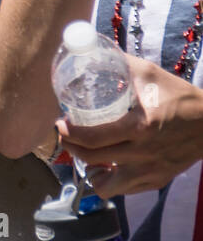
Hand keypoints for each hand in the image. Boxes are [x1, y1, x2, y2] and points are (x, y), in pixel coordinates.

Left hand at [57, 55, 202, 196]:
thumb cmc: (179, 96)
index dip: (68, 133)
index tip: (60, 124)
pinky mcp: (158, 180)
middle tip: (66, 135)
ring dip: (89, 170)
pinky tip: (105, 166)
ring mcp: (151, 170)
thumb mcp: (149, 74)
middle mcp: (144, 153)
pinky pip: (124, 190)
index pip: (92, 137)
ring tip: (85, 155)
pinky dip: (109, 181)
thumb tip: (88, 51)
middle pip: (92, 158)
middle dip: (71, 147)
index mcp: (140, 126)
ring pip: (106, 185)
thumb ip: (119, 64)